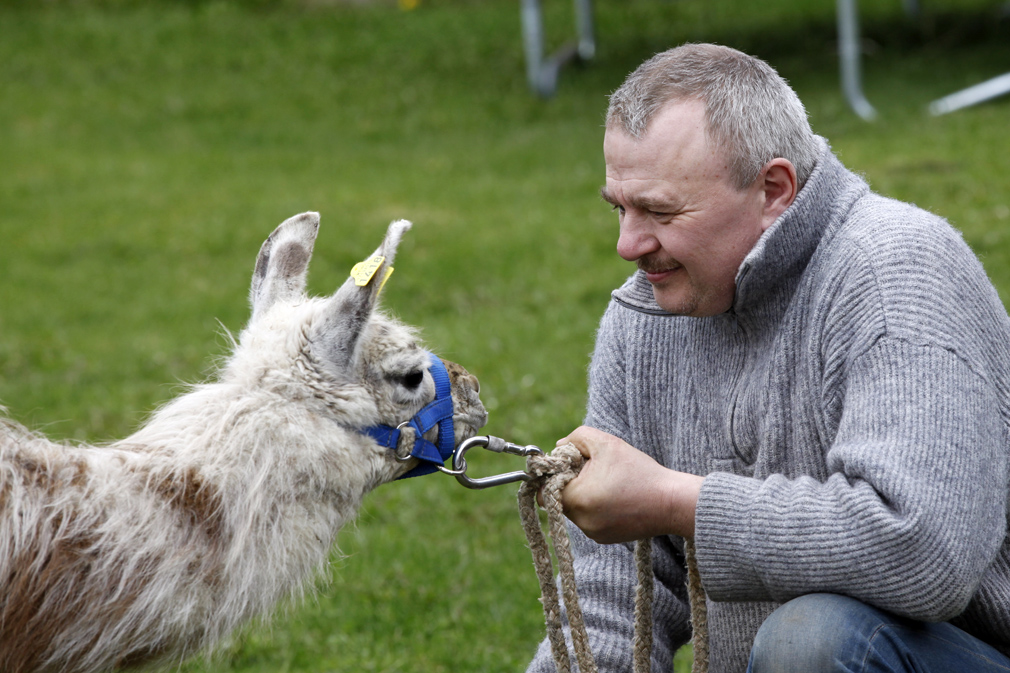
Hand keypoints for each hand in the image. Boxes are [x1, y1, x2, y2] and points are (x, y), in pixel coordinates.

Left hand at [554, 426, 702, 543]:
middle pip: (561, 499)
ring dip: (586, 495)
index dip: (555, 474)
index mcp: (576, 500)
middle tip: (596, 470)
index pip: (544, 491)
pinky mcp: (606, 539)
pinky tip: (618, 497)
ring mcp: (594, 534)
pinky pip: (591, 520)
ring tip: (610, 483)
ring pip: (576, 510)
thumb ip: (575, 438)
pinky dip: (598, 508)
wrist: (672, 502)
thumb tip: (559, 448)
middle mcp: (581, 522)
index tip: (573, 464)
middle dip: (572, 483)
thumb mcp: (605, 442)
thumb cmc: (638, 471)